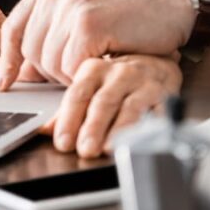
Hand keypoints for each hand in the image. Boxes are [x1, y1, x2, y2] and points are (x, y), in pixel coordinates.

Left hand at [0, 0, 192, 87]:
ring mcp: (70, 3)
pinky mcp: (88, 22)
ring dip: (71, 75)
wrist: (177, 2)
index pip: (14, 26)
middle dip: (51, 72)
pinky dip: (86, 75)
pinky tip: (105, 62)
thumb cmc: (135, 12)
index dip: (8, 59)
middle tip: (80, 70)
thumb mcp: (85, 13)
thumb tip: (22, 72)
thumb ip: (54, 33)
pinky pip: (70, 67)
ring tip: (97, 62)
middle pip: (30, 50)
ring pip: (48, 62)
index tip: (3, 83)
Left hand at [48, 54, 181, 157]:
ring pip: (131, 108)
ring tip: (110, 148)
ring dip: (120, 130)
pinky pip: (159, 113)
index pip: (78, 95)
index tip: (62, 141)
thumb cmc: (117, 78)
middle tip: (86, 149)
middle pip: (103, 102)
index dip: (68, 119)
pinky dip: (150, 127)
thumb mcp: (90, 86)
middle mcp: (119, 75)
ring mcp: (143, 85)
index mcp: (94, 70)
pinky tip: (143, 140)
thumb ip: (68, 110)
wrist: (156, 60)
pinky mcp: (165, 97)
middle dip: (94, 127)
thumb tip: (45, 130)